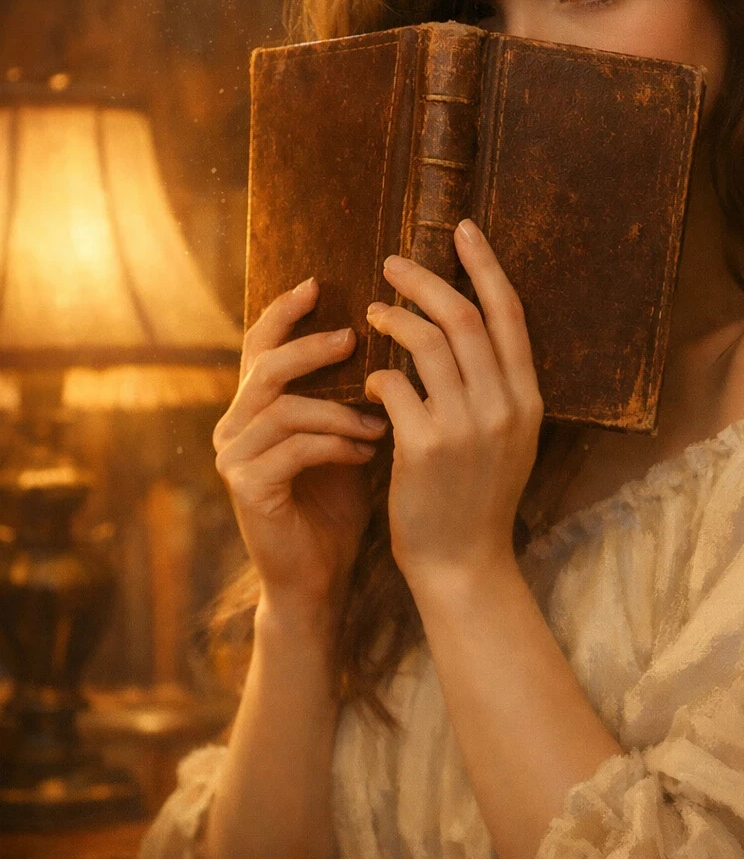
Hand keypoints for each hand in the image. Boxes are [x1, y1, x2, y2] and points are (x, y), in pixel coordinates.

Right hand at [213, 278, 389, 618]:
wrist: (320, 576)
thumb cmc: (338, 500)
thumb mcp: (346, 434)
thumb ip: (350, 391)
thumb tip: (395, 333)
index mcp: (254, 406)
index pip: (260, 344)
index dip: (284, 311)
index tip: (319, 282)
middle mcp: (234, 426)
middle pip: (265, 366)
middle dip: (311, 348)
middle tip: (354, 336)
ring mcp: (234, 458)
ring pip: (282, 407)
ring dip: (338, 407)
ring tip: (381, 419)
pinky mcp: (247, 488)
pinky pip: (293, 449)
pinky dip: (335, 444)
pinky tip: (367, 452)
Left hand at [363, 219, 544, 593]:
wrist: (463, 564)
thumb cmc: (477, 497)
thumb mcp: (507, 439)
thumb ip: (495, 386)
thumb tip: (464, 326)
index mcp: (528, 398)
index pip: (509, 313)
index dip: (485, 265)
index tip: (463, 230)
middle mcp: (504, 406)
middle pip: (463, 316)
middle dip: (425, 279)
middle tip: (391, 263)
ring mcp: (467, 427)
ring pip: (427, 341)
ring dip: (394, 318)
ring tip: (372, 312)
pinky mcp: (425, 448)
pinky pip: (394, 385)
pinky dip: (378, 373)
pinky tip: (369, 379)